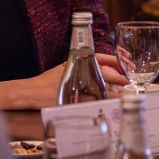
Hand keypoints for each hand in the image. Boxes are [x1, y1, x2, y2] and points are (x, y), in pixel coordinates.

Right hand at [0, 53, 129, 109]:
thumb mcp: (66, 67)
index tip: (127, 62)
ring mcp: (76, 85)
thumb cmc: (48, 79)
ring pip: (101, 86)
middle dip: (120, 76)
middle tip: (129, 79)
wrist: (29, 91)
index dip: (116, 59)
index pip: (101, 57)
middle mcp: (78, 71)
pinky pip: (92, 99)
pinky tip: (110, 102)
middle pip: (105, 72)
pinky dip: (102, 100)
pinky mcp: (72, 98)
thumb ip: (82, 66)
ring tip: (124, 92)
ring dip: (114, 90)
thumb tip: (104, 69)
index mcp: (77, 60)